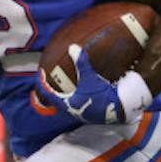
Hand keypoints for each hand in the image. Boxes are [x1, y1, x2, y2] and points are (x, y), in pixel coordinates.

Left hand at [37, 45, 151, 124]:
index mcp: (66, 104)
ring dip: (62, 94)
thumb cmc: (102, 97)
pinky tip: (79, 90)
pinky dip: (73, 96)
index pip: (46, 93)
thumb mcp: (90, 78)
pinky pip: (75, 104)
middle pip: (54, 101)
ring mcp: (79, 113)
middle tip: (48, 80)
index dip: (41, 82)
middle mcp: (70, 111)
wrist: (120, 110)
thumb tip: (73, 47)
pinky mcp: (89, 113)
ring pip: (65, 103)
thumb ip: (81, 63)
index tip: (40, 73)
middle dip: (50, 90)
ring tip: (62, 85)